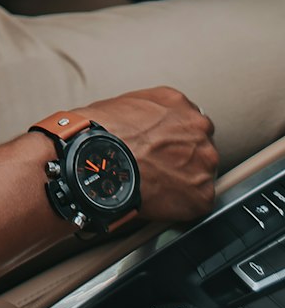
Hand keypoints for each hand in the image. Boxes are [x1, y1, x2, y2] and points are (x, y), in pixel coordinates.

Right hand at [76, 85, 217, 223]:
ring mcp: (204, 161)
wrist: (102, 158)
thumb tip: (146, 125)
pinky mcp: (203, 194)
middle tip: (161, 166)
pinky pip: (199, 201)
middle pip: (199, 145)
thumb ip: (151, 112)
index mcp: (179, 103)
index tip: (165, 147)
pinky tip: (162, 199)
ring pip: (201, 173)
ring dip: (186, 179)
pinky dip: (183, 204)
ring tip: (159, 184)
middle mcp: (198, 128)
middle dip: (184, 156)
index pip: (188, 121)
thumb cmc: (105, 131)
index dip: (175, 136)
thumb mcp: (127, 103)